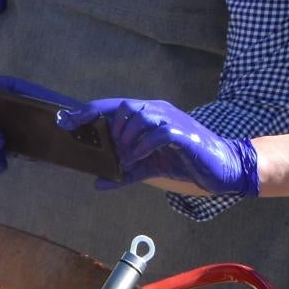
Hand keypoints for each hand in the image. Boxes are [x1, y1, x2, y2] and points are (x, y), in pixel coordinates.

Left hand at [82, 97, 260, 201]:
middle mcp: (159, 111)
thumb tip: (98, 183)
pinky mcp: (183, 134)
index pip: (113, 106)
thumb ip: (124, 173)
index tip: (66, 120)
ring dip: (127, 139)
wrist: (223, 167)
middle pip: (124, 107)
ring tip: (128, 159)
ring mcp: (172, 120)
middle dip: (111, 129)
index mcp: (149, 114)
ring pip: (139, 116)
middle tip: (114, 152)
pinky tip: (140, 159)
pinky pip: (158, 132)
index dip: (88, 111)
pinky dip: (144, 146)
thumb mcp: (149, 168)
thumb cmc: (185, 162)